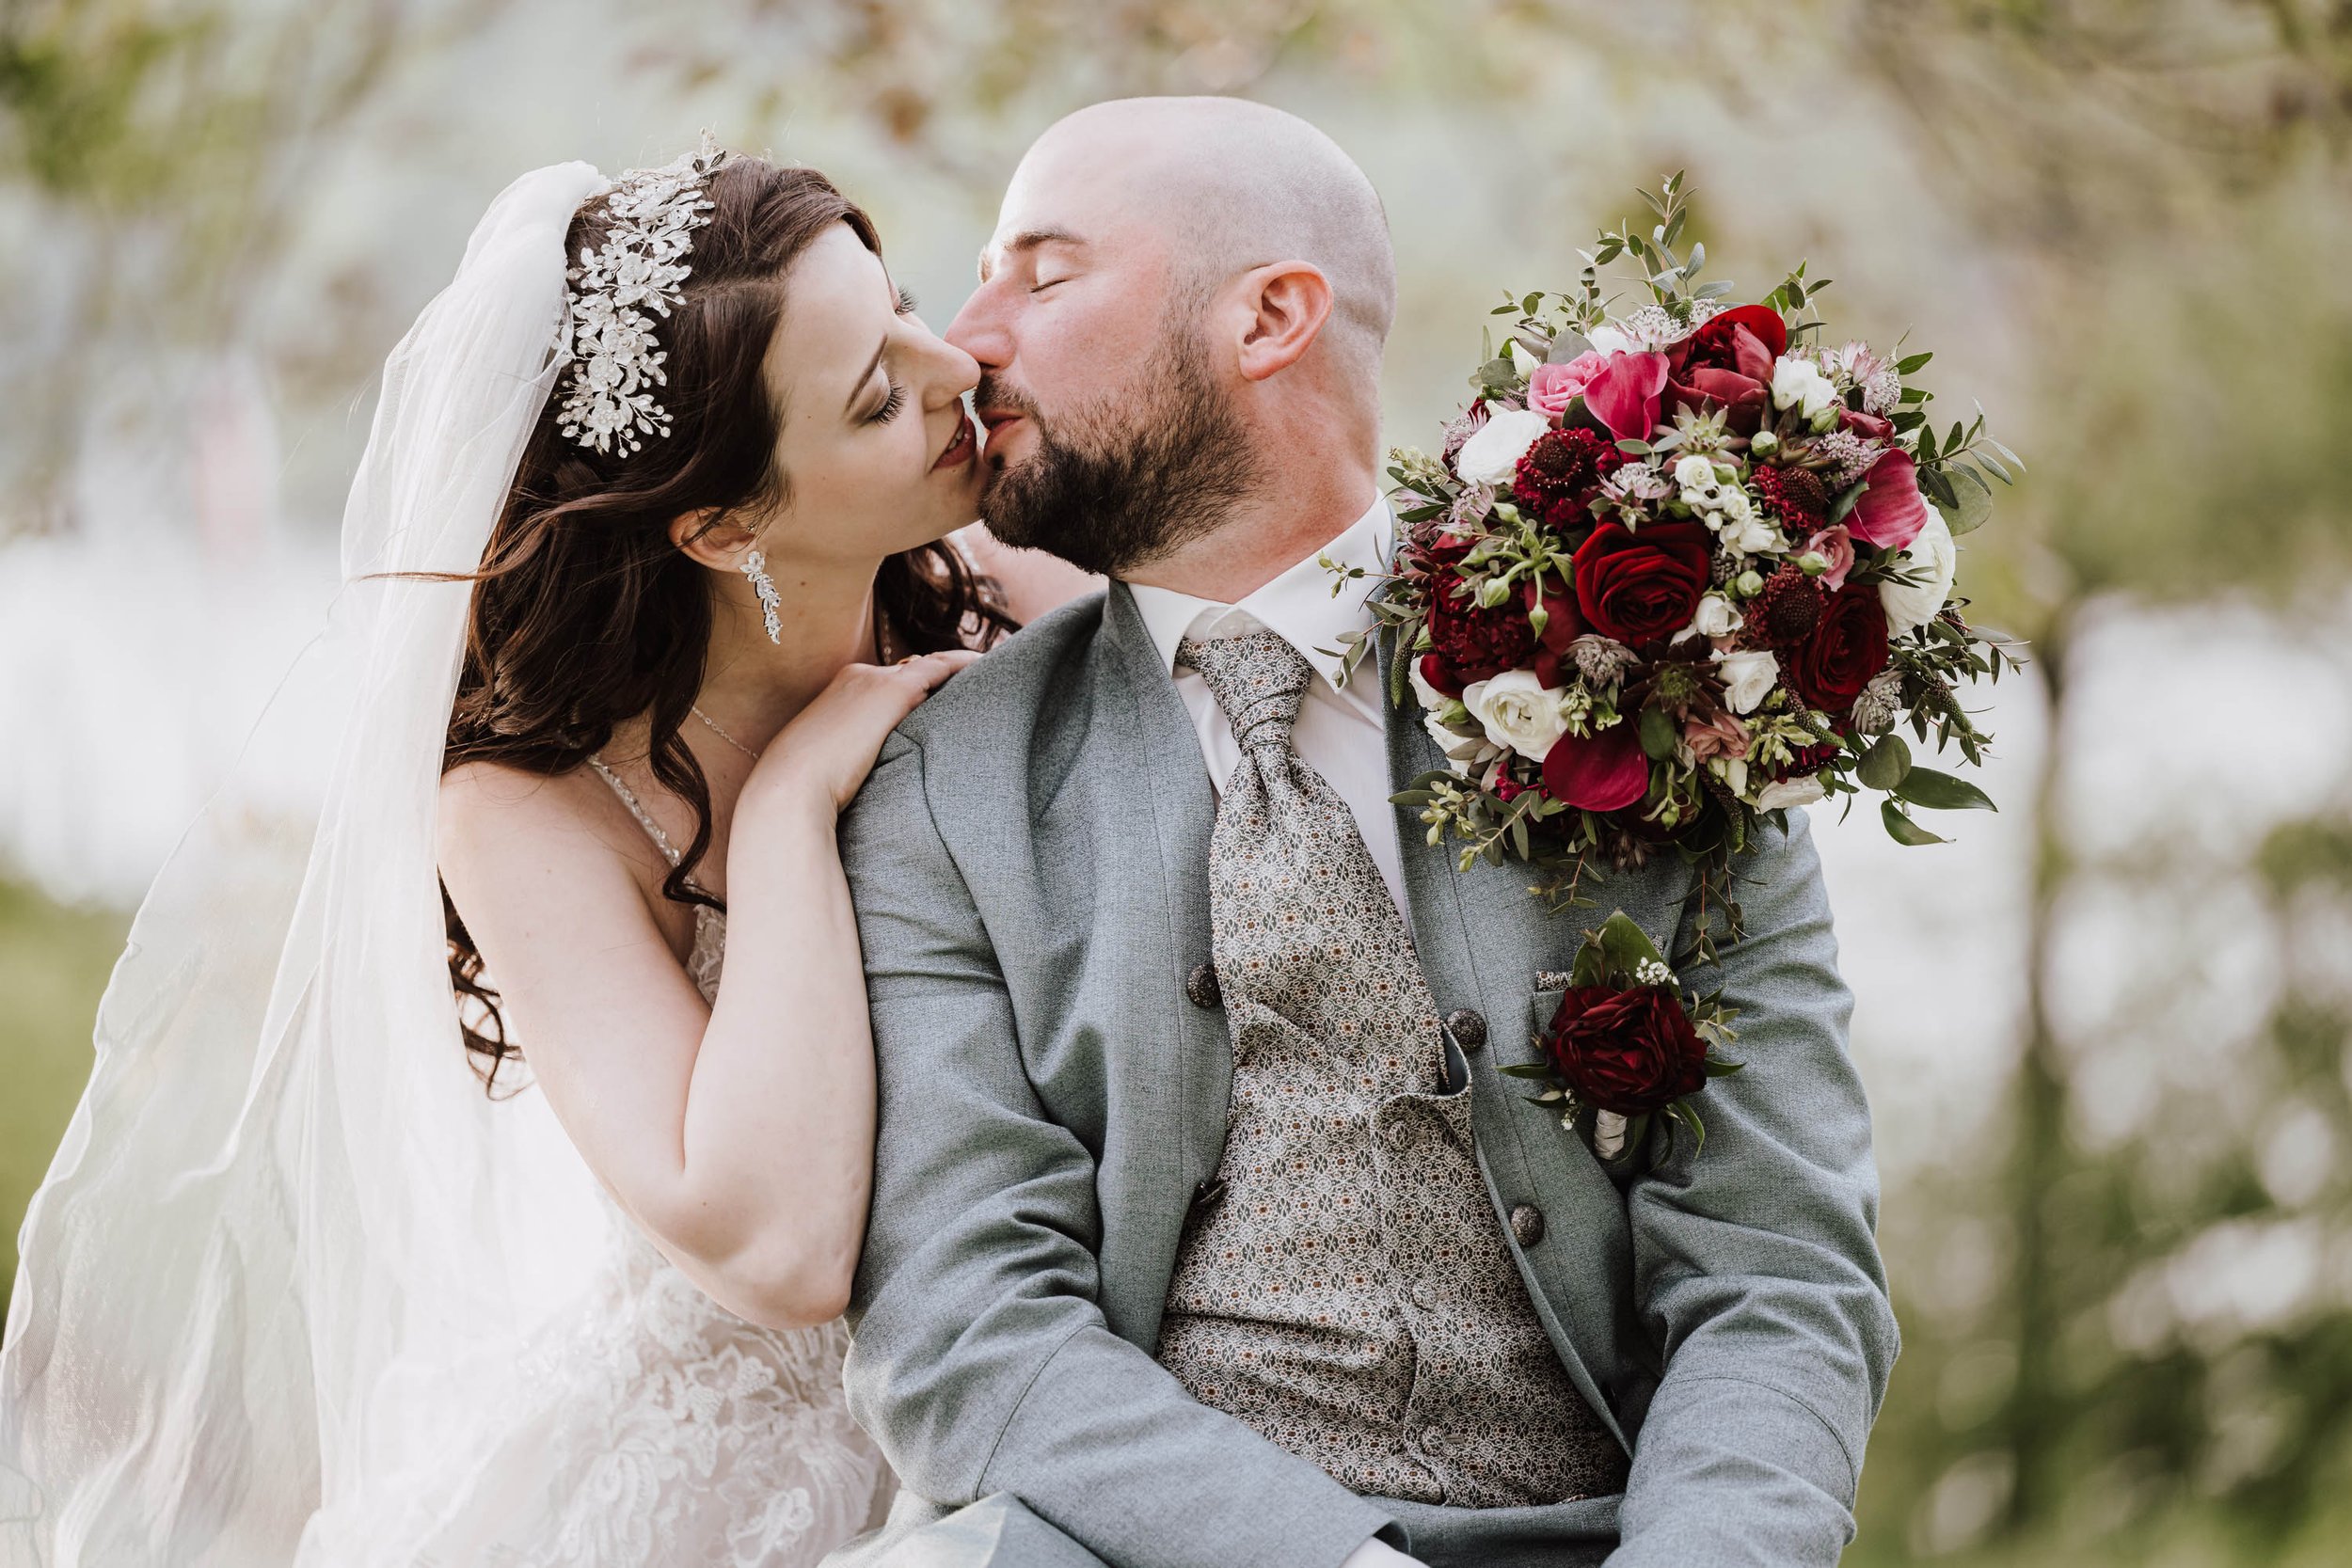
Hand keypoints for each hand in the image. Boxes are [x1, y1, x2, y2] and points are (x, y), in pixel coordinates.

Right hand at [750, 650, 978, 815]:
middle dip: (940, 677)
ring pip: (927, 667)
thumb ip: (844, 756)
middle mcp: (857, 676)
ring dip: (957, 670)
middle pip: (909, 670)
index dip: (916, 687)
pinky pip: (940, 668)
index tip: (938, 697)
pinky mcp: (892, 692)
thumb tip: (859, 776)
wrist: (789, 788)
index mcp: (837, 692)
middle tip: (975, 682)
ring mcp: (874, 680)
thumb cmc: (798, 791)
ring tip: (990, 673)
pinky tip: (988, 667)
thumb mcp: (820, 765)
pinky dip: (964, 665)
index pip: (885, 681)